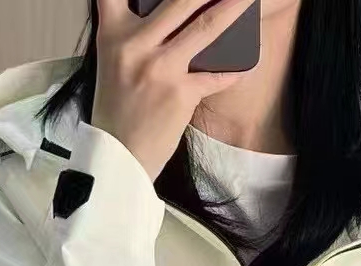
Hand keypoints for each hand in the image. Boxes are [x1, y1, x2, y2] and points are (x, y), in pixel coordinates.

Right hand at [92, 0, 257, 180]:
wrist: (119, 155)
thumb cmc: (117, 110)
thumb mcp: (112, 62)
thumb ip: (134, 35)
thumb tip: (167, 18)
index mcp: (113, 34)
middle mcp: (136, 44)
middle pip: (180, 1)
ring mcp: (161, 68)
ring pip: (206, 28)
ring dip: (233, 9)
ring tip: (248, 1)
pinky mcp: (181, 93)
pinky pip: (216, 76)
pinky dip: (234, 70)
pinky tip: (247, 63)